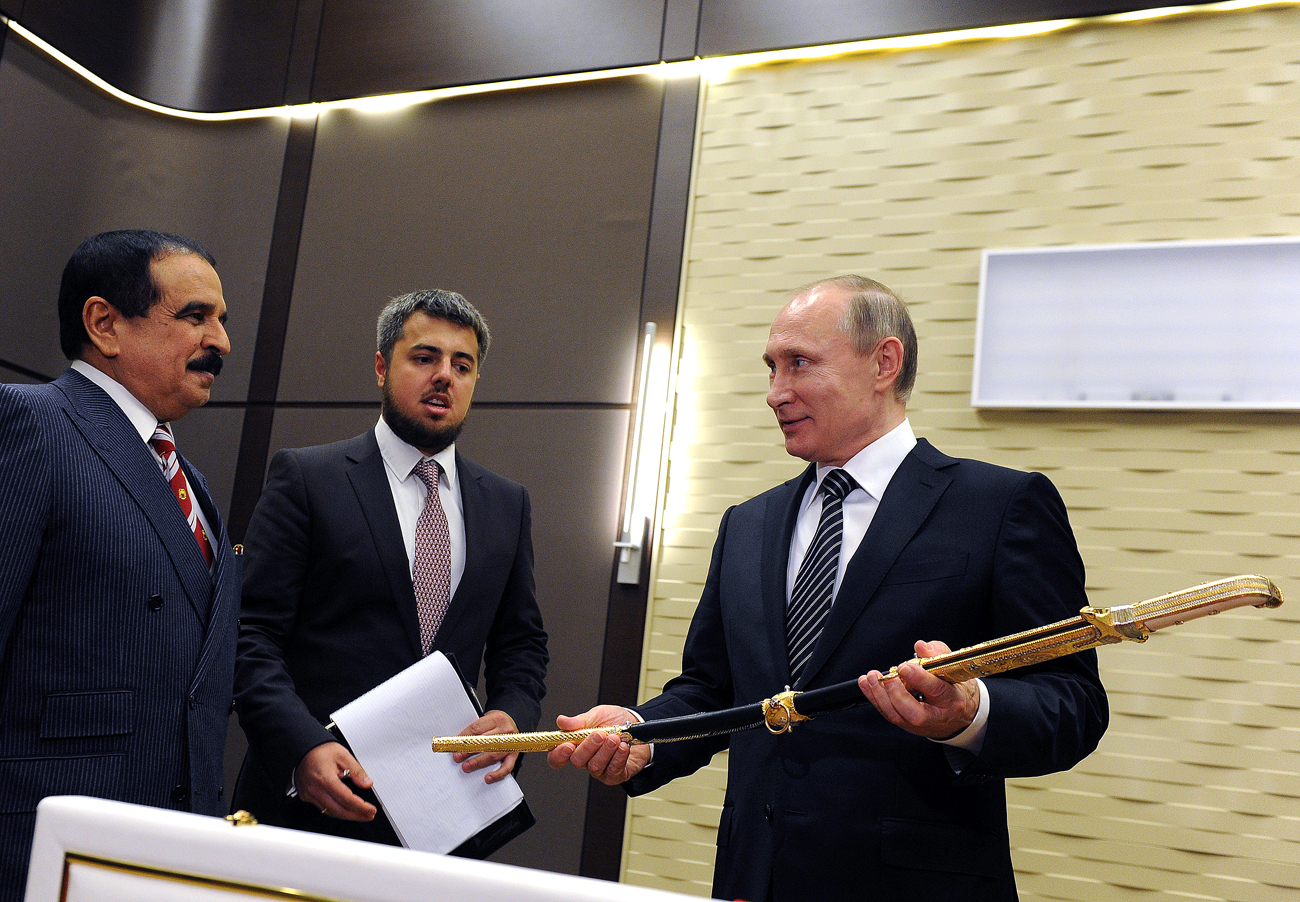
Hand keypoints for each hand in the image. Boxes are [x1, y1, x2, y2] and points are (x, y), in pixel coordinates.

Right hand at [294, 742, 375, 820]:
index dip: (361, 807)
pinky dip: (335, 811)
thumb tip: (367, 783)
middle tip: (368, 815)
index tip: (371, 810)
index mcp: (325, 779)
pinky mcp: (306, 796)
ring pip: (330, 812)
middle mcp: (315, 789)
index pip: (346, 799)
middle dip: (355, 815)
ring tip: (359, 814)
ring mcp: (309, 794)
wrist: (302, 747)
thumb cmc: (320, 749)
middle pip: (338, 810)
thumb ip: (357, 771)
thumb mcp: (343, 755)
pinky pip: (322, 808)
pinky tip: (344, 809)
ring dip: (346, 815)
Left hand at [452, 710, 519, 782]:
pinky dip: (497, 773)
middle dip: (469, 751)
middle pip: (484, 742)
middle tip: (458, 756)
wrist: (513, 723)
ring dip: (478, 762)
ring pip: (493, 755)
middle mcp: (506, 730)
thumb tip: (458, 742)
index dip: (464, 737)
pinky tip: (488, 777)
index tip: (454, 744)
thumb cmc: (497, 723)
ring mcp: (511, 743)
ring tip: (466, 766)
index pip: (476, 728)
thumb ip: (475, 730)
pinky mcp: (514, 755)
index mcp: (496, 718)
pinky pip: (507, 766)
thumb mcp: (486, 719)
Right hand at [546, 705, 648, 785]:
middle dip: (589, 747)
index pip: (558, 757)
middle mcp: (586, 759)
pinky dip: (619, 757)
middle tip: (600, 734)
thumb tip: (561, 721)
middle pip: (577, 761)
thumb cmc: (616, 721)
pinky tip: (623, 747)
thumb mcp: (598, 715)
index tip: (568, 745)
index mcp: (576, 744)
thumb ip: (579, 721)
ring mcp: (600, 769)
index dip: (559, 755)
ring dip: (606, 751)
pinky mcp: (615, 775)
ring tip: (615, 738)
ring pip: (595, 766)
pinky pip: (613, 771)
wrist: (639, 726)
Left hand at [858, 640, 979, 739]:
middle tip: (887, 677)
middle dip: (897, 695)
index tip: (903, 666)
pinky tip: (866, 684)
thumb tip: (920, 646)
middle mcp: (936, 715)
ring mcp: (920, 724)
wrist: (959, 714)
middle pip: (915, 713)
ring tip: (872, 677)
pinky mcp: (907, 725)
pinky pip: (888, 714)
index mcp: (952, 699)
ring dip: (880, 696)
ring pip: (897, 716)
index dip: (919, 678)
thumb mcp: (951, 667)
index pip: (936, 690)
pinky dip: (874, 698)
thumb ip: (936, 654)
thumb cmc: (954, 687)